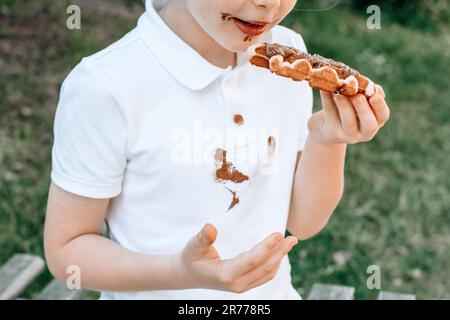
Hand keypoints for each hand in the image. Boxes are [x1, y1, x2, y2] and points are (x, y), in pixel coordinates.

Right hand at [177, 223, 297, 292]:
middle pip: (265, 268)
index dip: (267, 247)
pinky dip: (274, 264)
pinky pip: (264, 276)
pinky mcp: (244, 284)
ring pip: (267, 273)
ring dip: (280, 258)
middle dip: (280, 252)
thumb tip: (210, 227)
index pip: (252, 260)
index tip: (278, 234)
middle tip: (292, 238)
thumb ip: (203, 237)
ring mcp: (241, 286)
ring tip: (289, 243)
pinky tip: (279, 253)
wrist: (188, 274)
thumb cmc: (191, 257)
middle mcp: (236, 283)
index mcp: (225, 274)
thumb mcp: (193, 246)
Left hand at [307, 85, 389, 144]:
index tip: (374, 95)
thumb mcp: (358, 101)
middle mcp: (364, 132)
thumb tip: (360, 82)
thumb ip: (363, 92)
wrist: (326, 127)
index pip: (383, 115)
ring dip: (345, 105)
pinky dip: (327, 100)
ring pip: (349, 122)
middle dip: (364, 108)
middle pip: (369, 124)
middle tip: (357, 96)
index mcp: (376, 121)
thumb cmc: (348, 108)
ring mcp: (348, 135)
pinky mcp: (332, 133)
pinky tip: (324, 89)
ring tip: (339, 93)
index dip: (380, 105)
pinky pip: (331, 115)